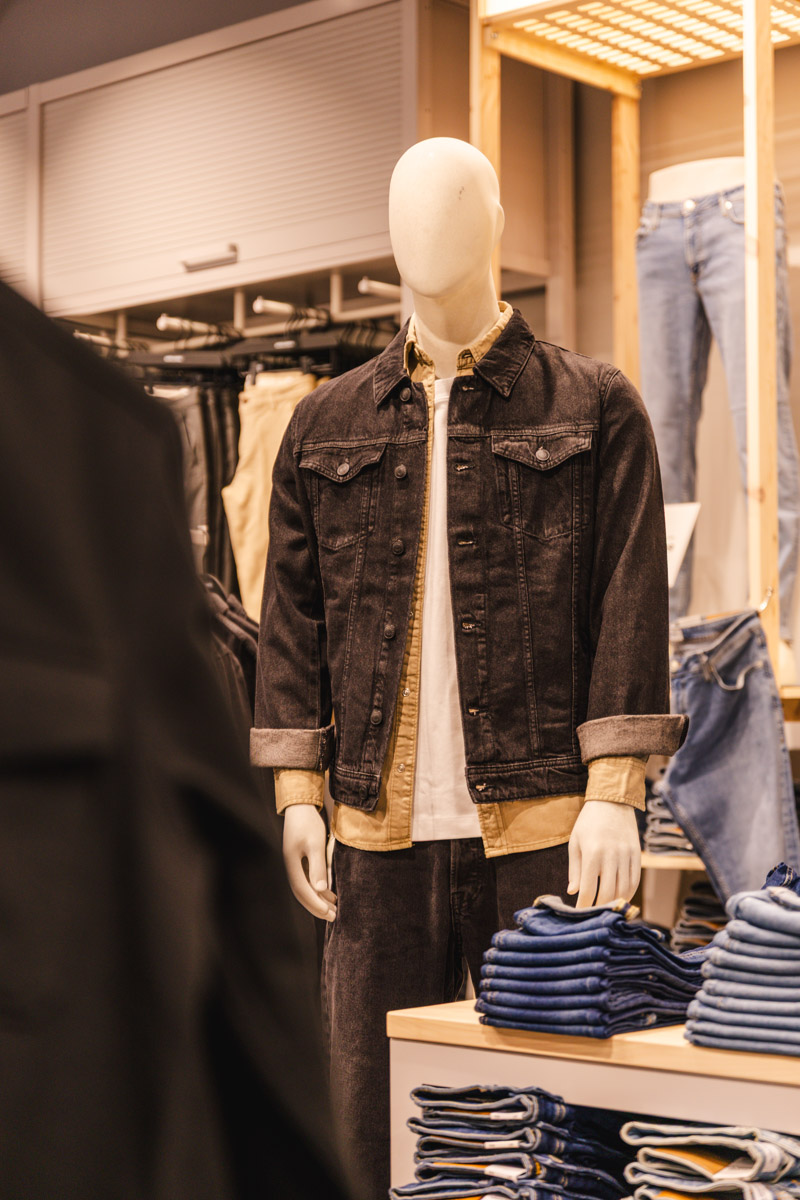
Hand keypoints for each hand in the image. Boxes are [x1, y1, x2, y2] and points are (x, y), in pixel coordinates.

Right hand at [282, 805, 336, 920]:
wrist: (300, 805)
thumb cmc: (308, 822)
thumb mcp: (315, 843)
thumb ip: (317, 866)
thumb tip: (320, 890)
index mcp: (292, 864)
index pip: (302, 891)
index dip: (315, 905)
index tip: (329, 914)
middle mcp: (291, 866)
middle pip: (302, 892)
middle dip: (317, 906)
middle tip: (334, 917)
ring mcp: (294, 862)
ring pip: (305, 887)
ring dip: (319, 899)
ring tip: (334, 908)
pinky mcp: (300, 858)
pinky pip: (308, 878)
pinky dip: (318, 888)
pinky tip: (329, 891)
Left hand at [567, 800, 640, 908]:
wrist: (612, 801)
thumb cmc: (588, 823)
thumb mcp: (575, 843)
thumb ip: (575, 869)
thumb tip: (573, 892)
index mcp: (592, 853)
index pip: (589, 888)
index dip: (584, 905)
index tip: (580, 913)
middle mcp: (611, 856)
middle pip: (608, 892)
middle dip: (600, 907)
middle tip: (593, 914)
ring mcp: (626, 855)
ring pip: (624, 889)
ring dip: (614, 902)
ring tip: (605, 908)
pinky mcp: (637, 854)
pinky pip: (635, 880)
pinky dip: (628, 893)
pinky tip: (620, 898)